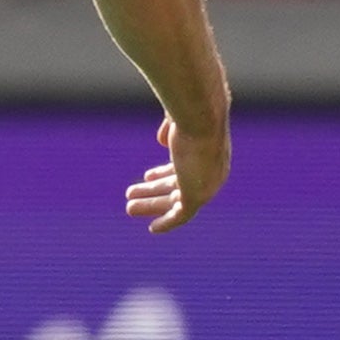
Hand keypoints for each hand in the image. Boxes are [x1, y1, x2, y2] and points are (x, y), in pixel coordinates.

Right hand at [123, 115, 226, 233]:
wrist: (201, 117)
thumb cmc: (189, 110)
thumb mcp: (176, 116)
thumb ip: (171, 127)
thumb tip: (162, 140)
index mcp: (208, 152)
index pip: (184, 168)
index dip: (164, 173)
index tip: (146, 176)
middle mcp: (211, 171)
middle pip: (177, 186)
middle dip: (154, 191)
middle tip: (131, 195)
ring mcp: (206, 184)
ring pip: (175, 201)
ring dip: (152, 205)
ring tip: (129, 208)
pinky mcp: (198, 196)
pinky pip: (182, 216)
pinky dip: (167, 223)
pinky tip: (153, 229)